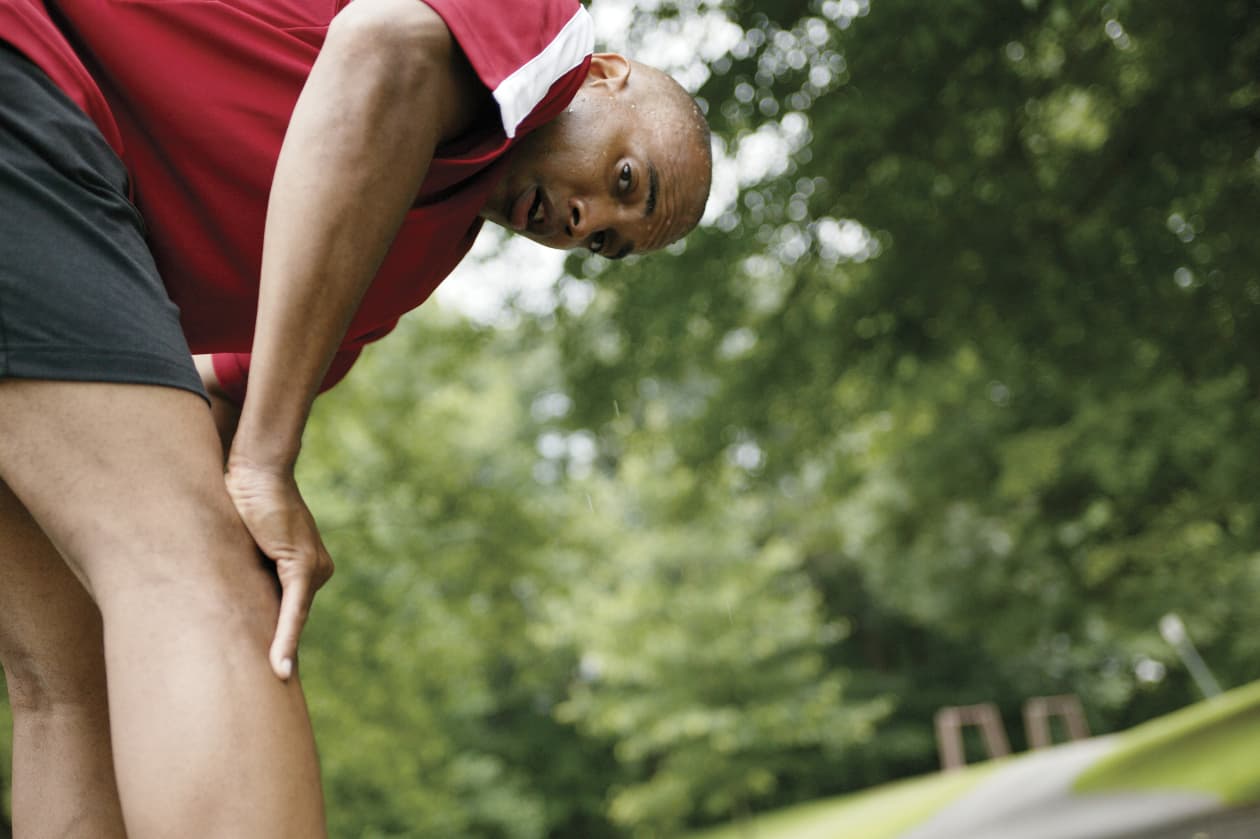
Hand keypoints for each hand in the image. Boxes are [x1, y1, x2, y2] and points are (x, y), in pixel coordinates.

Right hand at [224, 460, 334, 679]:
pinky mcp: (302, 566)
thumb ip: (249, 577)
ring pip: (294, 621)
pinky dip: (285, 638)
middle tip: (273, 697)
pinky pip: (294, 610)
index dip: (281, 647)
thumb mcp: (249, 549)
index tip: (276, 682)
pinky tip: (280, 668)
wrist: (256, 472)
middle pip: (294, 623)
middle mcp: (319, 572)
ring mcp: (315, 570)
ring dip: (278, 653)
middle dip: (280, 657)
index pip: (294, 617)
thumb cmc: (245, 505)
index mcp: (310, 570)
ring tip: (273, 691)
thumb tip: (229, 609)